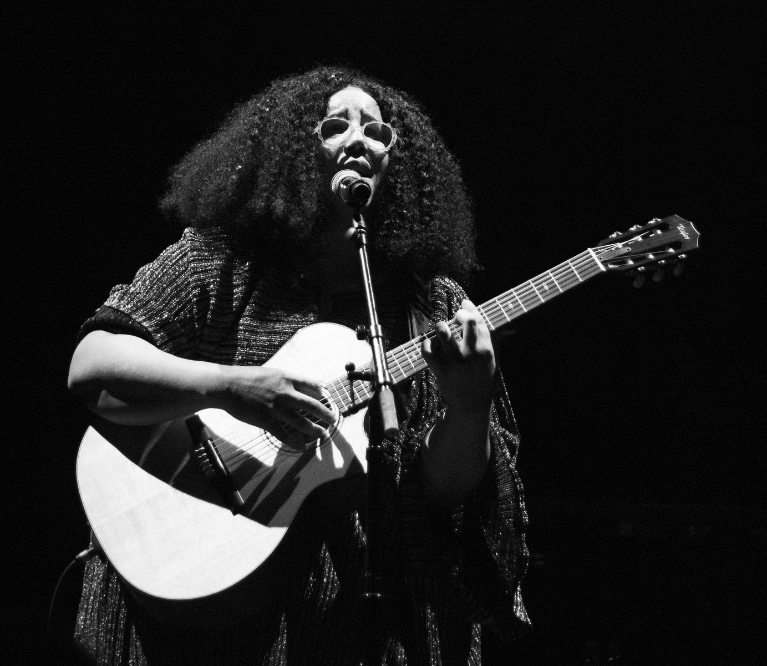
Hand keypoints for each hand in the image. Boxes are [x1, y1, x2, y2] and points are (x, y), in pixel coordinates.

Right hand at [219, 366, 335, 447]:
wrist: (226, 386)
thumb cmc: (247, 377)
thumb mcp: (271, 373)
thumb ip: (285, 380)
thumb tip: (300, 385)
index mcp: (287, 378)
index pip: (312, 386)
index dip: (322, 394)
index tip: (327, 399)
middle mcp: (285, 393)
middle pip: (313, 406)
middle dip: (326, 414)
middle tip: (333, 420)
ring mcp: (276, 409)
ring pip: (302, 423)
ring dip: (315, 431)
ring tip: (323, 435)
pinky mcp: (266, 421)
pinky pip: (284, 435)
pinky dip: (295, 442)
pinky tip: (303, 446)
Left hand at [421, 299, 495, 415]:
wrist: (471, 407)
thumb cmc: (483, 381)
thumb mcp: (493, 361)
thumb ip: (495, 341)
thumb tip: (509, 328)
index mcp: (486, 350)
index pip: (479, 321)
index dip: (470, 308)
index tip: (464, 304)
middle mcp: (471, 354)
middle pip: (466, 322)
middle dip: (458, 315)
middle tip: (453, 319)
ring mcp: (455, 363)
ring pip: (444, 333)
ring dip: (440, 327)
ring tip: (440, 329)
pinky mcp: (441, 371)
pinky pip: (428, 351)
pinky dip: (426, 344)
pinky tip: (429, 344)